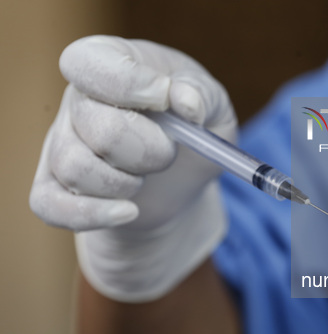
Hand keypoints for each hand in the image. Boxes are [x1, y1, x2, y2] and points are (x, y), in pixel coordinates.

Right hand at [30, 36, 236, 301]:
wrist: (181, 176)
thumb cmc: (193, 128)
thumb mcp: (212, 104)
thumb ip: (202, 95)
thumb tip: (187, 102)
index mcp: (109, 62)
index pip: (89, 63)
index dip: (129, 85)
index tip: (165, 100)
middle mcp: (77, 100)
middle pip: (99, 130)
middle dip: (149, 151)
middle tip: (170, 152)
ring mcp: (61, 144)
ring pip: (77, 169)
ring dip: (127, 184)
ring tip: (147, 177)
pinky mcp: (55, 186)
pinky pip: (52, 206)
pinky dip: (93, 215)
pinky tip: (129, 212)